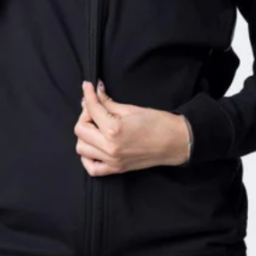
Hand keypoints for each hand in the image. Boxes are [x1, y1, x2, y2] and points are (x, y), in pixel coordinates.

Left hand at [75, 80, 190, 175]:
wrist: (175, 142)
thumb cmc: (158, 123)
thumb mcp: (131, 109)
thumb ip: (108, 102)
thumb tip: (95, 93)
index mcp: (113, 129)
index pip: (92, 109)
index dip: (89, 94)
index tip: (87, 86)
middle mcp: (109, 147)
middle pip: (80, 130)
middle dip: (85, 115)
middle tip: (95, 108)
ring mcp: (111, 160)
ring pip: (81, 147)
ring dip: (85, 134)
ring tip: (96, 126)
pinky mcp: (116, 169)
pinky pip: (91, 167)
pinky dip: (87, 157)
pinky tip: (94, 146)